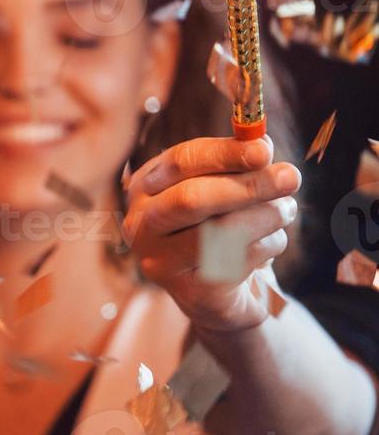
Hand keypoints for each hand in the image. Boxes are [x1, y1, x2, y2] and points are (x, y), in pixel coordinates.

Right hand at [124, 135, 298, 332]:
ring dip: (269, 216)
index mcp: (146, 187)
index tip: (265, 150)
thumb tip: (261, 144)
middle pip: (192, 199)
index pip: (181, 162)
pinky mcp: (189, 290)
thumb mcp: (220, 185)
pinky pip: (241, 260)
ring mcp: (160, 261)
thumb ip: (236, 162)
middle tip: (291, 177)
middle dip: (249, 186)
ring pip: (223, 231)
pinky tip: (268, 243)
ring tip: (285, 210)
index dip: (225, 154)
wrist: (212, 288)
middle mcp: (141, 224)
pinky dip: (269, 245)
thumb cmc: (218, 222)